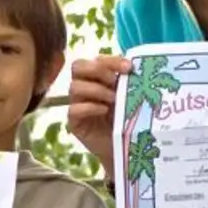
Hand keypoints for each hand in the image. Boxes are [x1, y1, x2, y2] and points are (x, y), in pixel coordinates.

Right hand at [67, 55, 132, 179]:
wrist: (126, 147)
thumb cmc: (128, 119)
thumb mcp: (130, 97)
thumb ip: (127, 81)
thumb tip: (134, 66)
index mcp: (97, 78)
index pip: (96, 60)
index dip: (111, 60)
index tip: (129, 68)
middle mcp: (84, 87)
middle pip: (78, 66)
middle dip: (98, 70)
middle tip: (114, 81)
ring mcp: (77, 104)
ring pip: (75, 87)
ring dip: (96, 90)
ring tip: (114, 99)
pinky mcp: (74, 122)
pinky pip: (74, 109)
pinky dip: (90, 107)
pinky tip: (104, 110)